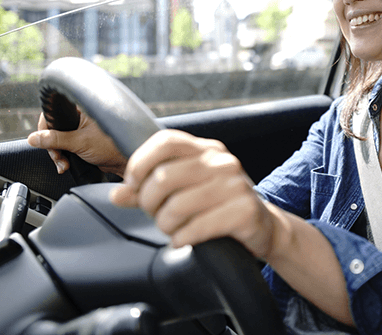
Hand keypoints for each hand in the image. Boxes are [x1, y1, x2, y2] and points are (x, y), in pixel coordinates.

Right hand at [27, 109, 126, 175]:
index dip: (44, 127)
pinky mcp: (80, 141)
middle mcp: (79, 116)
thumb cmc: (112, 146)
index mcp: (80, 108)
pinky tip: (65, 165)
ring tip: (64, 164)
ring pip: (56, 140)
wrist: (125, 162)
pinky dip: (62, 157)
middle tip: (58, 157)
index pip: (52, 112)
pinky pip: (64, 148)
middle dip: (52, 146)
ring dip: (57, 154)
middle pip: (52, 128)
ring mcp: (79, 129)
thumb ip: (55, 140)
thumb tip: (34, 138)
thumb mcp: (80, 142)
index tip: (42, 140)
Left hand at [110, 130, 280, 258]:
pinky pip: (198, 227)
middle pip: (164, 176)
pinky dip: (182, 238)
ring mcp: (235, 185)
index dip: (140, 162)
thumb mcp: (187, 190)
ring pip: (177, 205)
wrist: (264, 226)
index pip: (166, 141)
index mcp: (207, 149)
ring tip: (172, 230)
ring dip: (166, 225)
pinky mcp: (244, 210)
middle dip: (149, 202)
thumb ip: (150, 189)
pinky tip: (184, 240)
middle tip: (154, 215)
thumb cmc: (219, 205)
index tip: (133, 185)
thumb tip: (117, 194)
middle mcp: (222, 161)